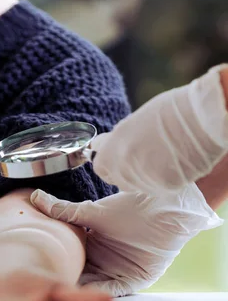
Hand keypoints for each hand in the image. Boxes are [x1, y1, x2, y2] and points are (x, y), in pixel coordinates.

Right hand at [31, 187, 221, 296]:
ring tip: (61, 298)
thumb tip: (35, 196)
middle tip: (43, 291)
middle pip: (79, 276)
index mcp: (91, 246)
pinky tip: (87, 296)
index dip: (54, 265)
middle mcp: (103, 261)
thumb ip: (63, 211)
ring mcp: (118, 271)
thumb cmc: (132, 207)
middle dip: (64, 283)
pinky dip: (102, 293)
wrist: (164, 207)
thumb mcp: (92, 213)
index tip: (36, 271)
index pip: (68, 260)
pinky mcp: (135, 280)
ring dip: (80, 292)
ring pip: (94, 286)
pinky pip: (115, 290)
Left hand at [92, 65, 227, 194]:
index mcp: (114, 150)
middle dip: (128, 172)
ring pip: (139, 186)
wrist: (200, 117)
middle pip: (120, 181)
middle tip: (146, 156)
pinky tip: (174, 162)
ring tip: (163, 156)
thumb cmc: (168, 112)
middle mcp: (125, 168)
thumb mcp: (132, 122)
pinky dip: (164, 179)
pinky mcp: (165, 187)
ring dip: (146, 177)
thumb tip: (100, 146)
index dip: (110, 164)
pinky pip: (159, 188)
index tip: (117, 159)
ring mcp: (145, 180)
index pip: (101, 169)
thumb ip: (116, 140)